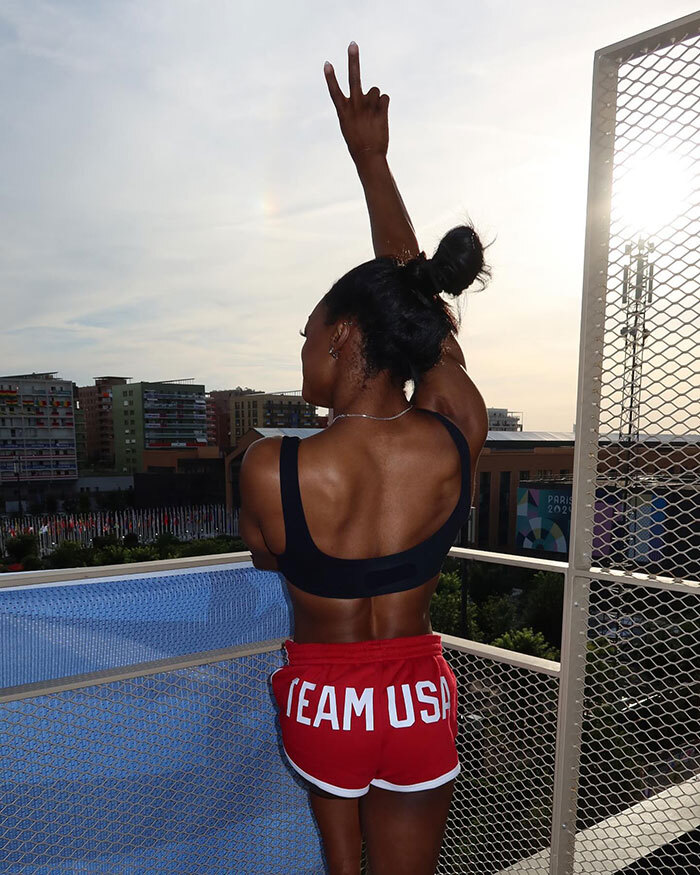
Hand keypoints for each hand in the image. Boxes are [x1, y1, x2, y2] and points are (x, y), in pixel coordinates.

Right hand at [324, 42, 389, 164]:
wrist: (369, 156)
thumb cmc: (357, 142)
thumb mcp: (349, 125)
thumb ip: (355, 108)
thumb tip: (368, 93)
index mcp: (343, 111)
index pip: (335, 91)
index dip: (331, 77)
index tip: (327, 63)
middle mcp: (355, 106)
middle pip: (354, 78)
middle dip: (353, 60)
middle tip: (353, 44)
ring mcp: (368, 107)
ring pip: (375, 90)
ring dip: (376, 99)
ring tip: (373, 114)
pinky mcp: (381, 110)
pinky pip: (385, 97)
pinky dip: (384, 104)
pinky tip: (381, 116)